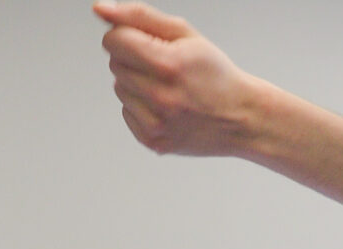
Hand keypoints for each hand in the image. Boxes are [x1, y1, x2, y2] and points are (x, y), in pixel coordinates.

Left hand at [94, 2, 263, 156]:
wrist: (242, 118)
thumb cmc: (216, 74)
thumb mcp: (185, 35)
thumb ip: (139, 16)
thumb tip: (100, 9)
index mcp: (168, 65)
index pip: (114, 39)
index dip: (129, 36)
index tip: (149, 43)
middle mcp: (160, 97)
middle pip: (115, 63)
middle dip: (135, 59)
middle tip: (167, 68)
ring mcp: (156, 123)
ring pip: (119, 88)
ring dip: (137, 83)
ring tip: (169, 88)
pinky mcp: (153, 141)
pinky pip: (126, 112)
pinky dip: (142, 107)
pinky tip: (167, 107)